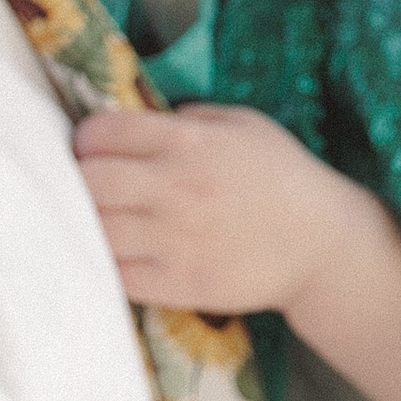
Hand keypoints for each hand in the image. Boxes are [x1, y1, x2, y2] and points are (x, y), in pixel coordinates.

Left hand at [73, 100, 355, 313]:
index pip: (102, 132)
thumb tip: (140, 118)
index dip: (87, 140)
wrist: (323, 245)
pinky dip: (107, 263)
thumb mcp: (243, 124)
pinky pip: (117, 274)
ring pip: (95, 230)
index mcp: (189, 141)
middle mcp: (176, 187)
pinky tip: (117, 254)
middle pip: (88, 181)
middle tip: (88, 189)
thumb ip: (189, 116)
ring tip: (98, 221)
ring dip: (87, 224)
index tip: (92, 150)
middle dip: (77, 181)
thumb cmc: (282, 177)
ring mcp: (175, 239)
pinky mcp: (179, 283)